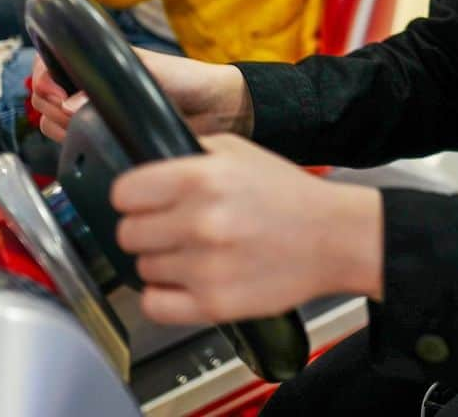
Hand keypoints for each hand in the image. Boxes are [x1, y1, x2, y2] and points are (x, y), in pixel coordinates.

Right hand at [30, 46, 253, 142]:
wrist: (214, 110)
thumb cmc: (187, 79)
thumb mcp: (150, 69)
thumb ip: (113, 80)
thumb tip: (72, 103)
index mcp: (97, 63)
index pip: (47, 64)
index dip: (43, 77)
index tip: (57, 90)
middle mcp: (88, 88)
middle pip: (42, 97)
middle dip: (53, 102)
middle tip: (78, 107)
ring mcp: (92, 114)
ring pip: (49, 121)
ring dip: (61, 123)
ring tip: (93, 119)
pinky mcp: (102, 139)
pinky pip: (69, 144)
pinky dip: (74, 142)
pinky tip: (97, 137)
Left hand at [113, 135, 383, 323]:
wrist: (332, 236)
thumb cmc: (288, 194)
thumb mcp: (238, 151)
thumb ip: (189, 153)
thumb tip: (146, 168)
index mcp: (201, 176)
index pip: (124, 192)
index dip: (133, 196)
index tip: (143, 200)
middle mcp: (199, 221)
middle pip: (128, 233)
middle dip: (147, 228)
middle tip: (173, 226)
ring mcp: (205, 266)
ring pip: (142, 268)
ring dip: (162, 260)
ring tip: (194, 251)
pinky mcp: (213, 304)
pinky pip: (154, 305)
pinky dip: (164, 295)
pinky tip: (188, 279)